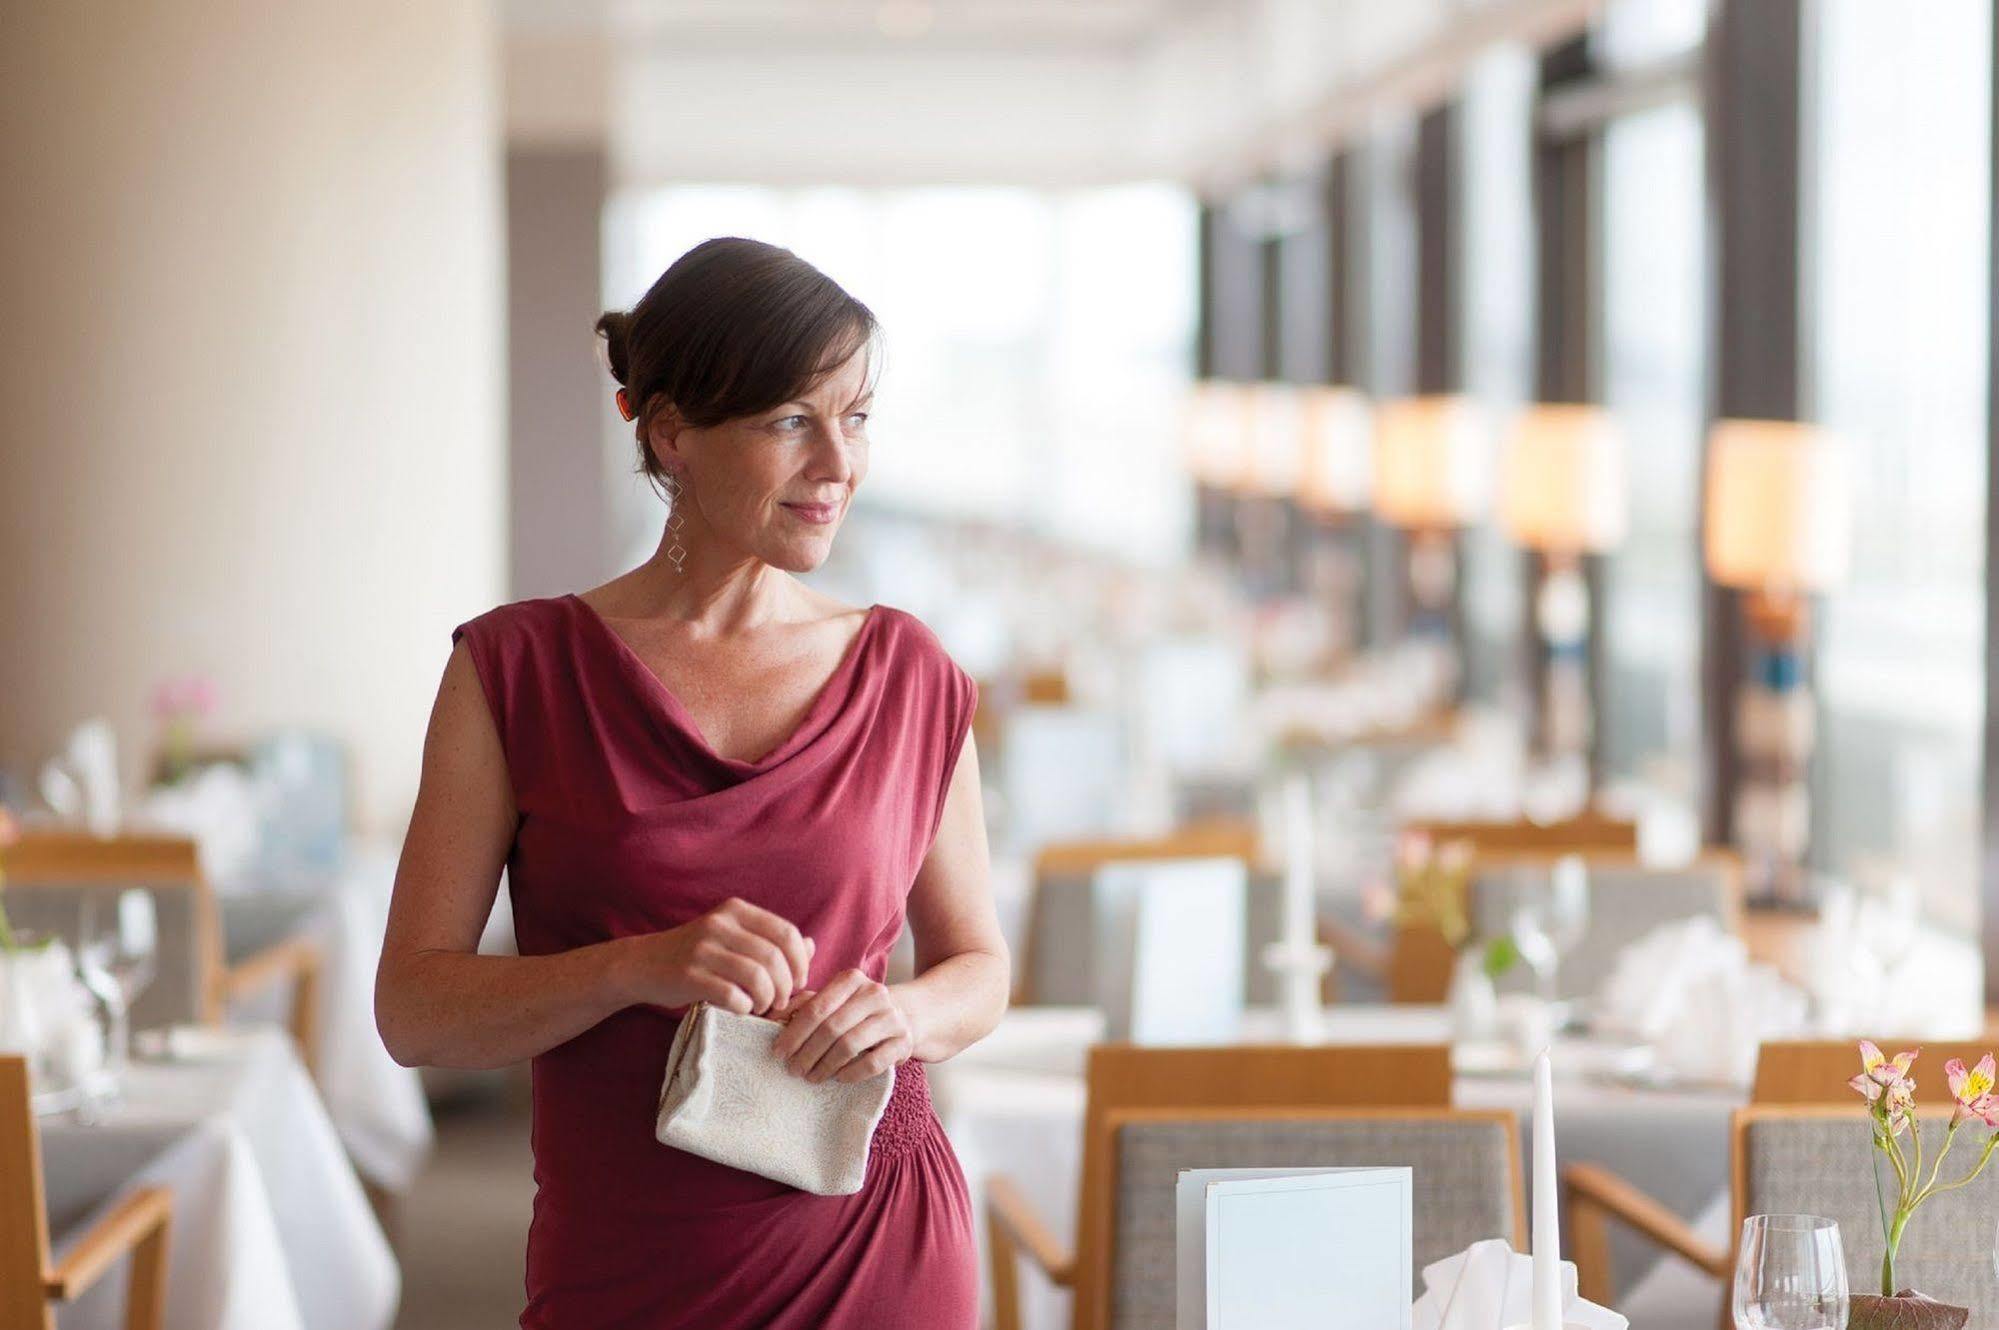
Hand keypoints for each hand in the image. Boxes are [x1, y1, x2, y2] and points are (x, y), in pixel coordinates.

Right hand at [618, 897, 812, 1016]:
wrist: (643, 964)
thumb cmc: (696, 954)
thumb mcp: (733, 938)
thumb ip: (771, 941)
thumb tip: (811, 946)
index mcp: (736, 910)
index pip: (786, 933)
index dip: (800, 961)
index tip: (799, 981)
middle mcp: (720, 924)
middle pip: (774, 957)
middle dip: (786, 985)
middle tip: (781, 1001)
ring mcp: (703, 949)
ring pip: (757, 976)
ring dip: (767, 998)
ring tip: (761, 1006)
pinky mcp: (689, 975)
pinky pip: (732, 995)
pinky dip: (744, 1007)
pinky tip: (741, 1009)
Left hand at [771, 969, 914, 1083]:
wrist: (902, 1017)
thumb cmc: (854, 1012)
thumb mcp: (830, 1002)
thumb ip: (800, 1005)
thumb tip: (768, 1017)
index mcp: (852, 979)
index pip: (816, 1008)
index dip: (794, 1033)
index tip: (778, 1052)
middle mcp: (875, 993)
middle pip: (831, 1028)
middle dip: (807, 1053)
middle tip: (793, 1070)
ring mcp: (892, 1017)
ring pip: (850, 1045)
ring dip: (825, 1065)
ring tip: (811, 1077)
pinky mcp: (903, 1041)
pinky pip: (873, 1063)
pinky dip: (851, 1073)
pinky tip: (838, 1078)